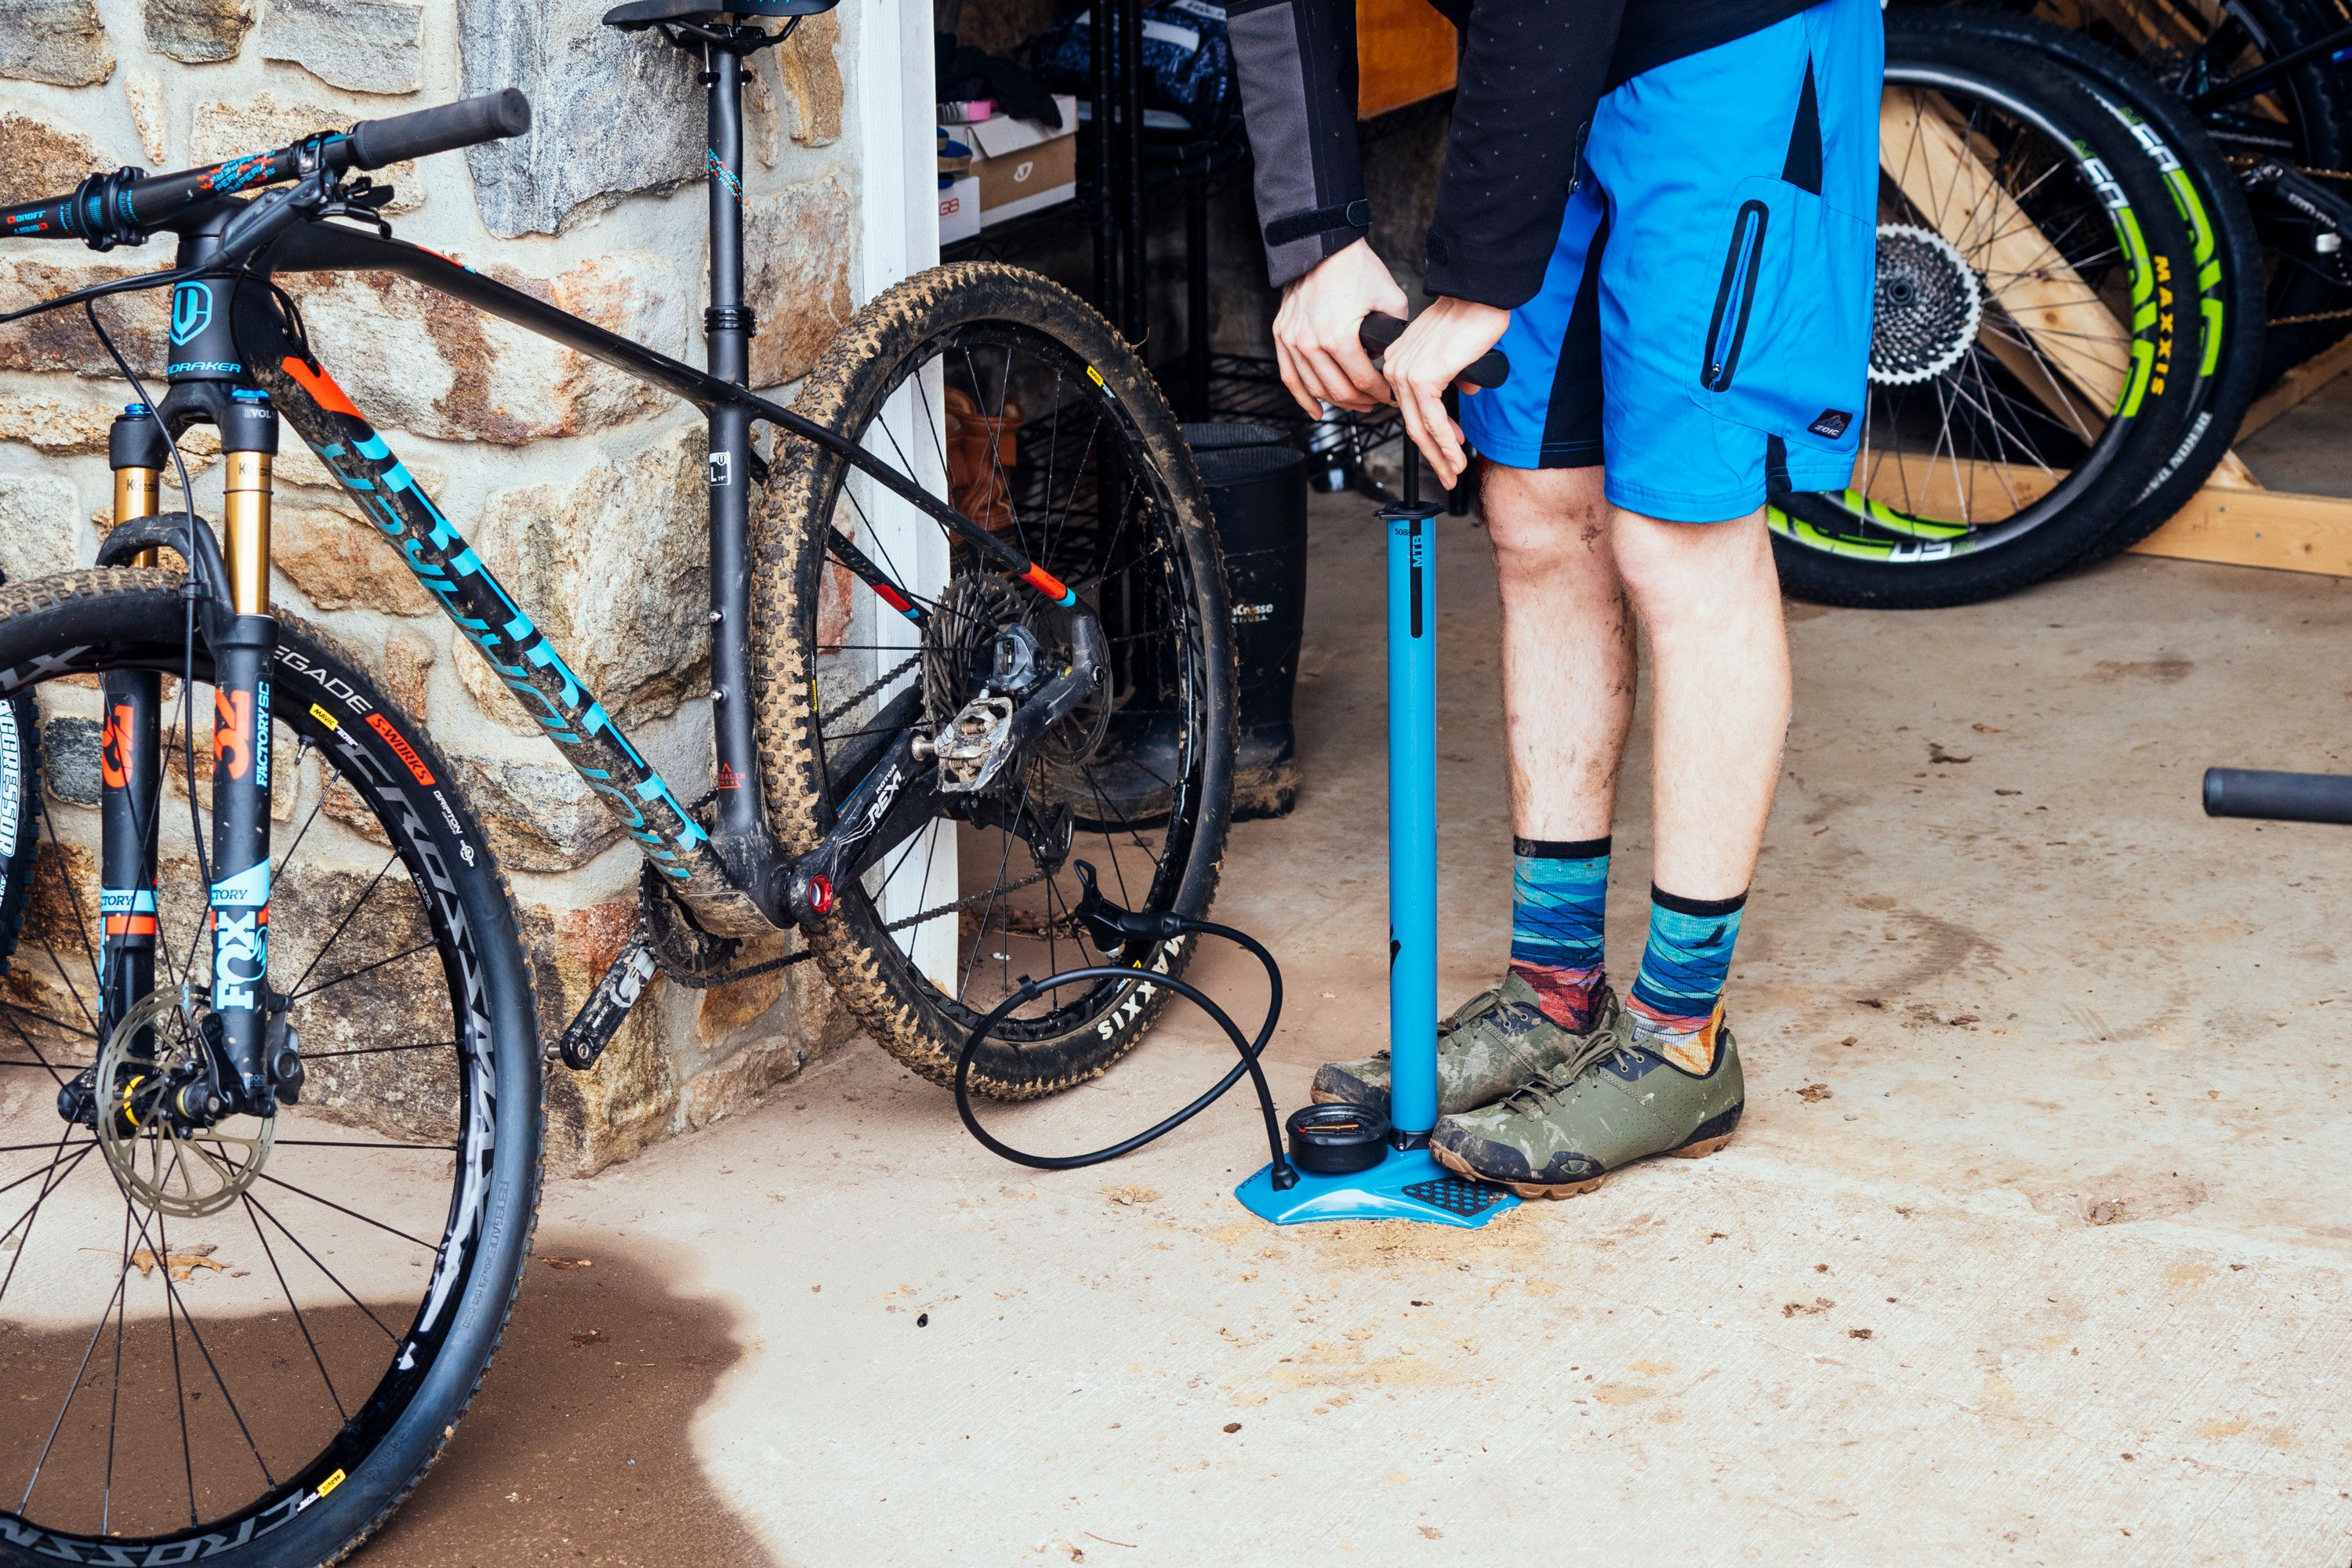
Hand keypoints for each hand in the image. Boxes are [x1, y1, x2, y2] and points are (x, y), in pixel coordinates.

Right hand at [1271, 238, 1409, 417]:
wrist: (1324, 246)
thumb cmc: (1355, 268)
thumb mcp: (1391, 298)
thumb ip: (1395, 334)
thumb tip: (1389, 359)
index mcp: (1338, 337)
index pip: (1362, 381)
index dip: (1380, 393)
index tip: (1390, 396)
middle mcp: (1310, 343)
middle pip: (1338, 390)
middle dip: (1362, 401)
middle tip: (1375, 403)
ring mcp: (1292, 340)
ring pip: (1315, 388)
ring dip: (1337, 402)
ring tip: (1354, 403)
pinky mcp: (1281, 335)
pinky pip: (1289, 377)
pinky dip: (1303, 398)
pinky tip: (1316, 411)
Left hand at [1382, 295, 1507, 490]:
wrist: (1478, 296)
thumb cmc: (1471, 316)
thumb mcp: (1455, 353)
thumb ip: (1453, 375)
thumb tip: (1465, 392)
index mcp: (1399, 361)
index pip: (1411, 409)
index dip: (1430, 435)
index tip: (1446, 451)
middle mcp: (1396, 368)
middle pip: (1412, 423)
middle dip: (1432, 454)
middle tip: (1447, 473)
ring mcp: (1406, 374)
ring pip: (1421, 427)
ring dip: (1441, 454)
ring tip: (1455, 472)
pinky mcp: (1423, 378)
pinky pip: (1434, 420)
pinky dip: (1446, 442)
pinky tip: (1456, 455)